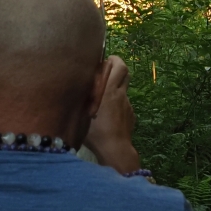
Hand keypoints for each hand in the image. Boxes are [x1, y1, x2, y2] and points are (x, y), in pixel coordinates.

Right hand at [85, 56, 140, 173]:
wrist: (115, 150)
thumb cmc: (96, 133)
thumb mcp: (82, 115)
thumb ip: (82, 100)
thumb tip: (79, 89)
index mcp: (110, 92)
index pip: (119, 67)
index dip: (114, 60)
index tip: (105, 61)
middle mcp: (121, 95)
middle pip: (125, 73)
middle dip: (117, 68)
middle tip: (104, 73)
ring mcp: (128, 105)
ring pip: (123, 89)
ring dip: (114, 88)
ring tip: (101, 99)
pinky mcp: (131, 115)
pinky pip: (123, 104)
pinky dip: (116, 103)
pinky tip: (107, 116)